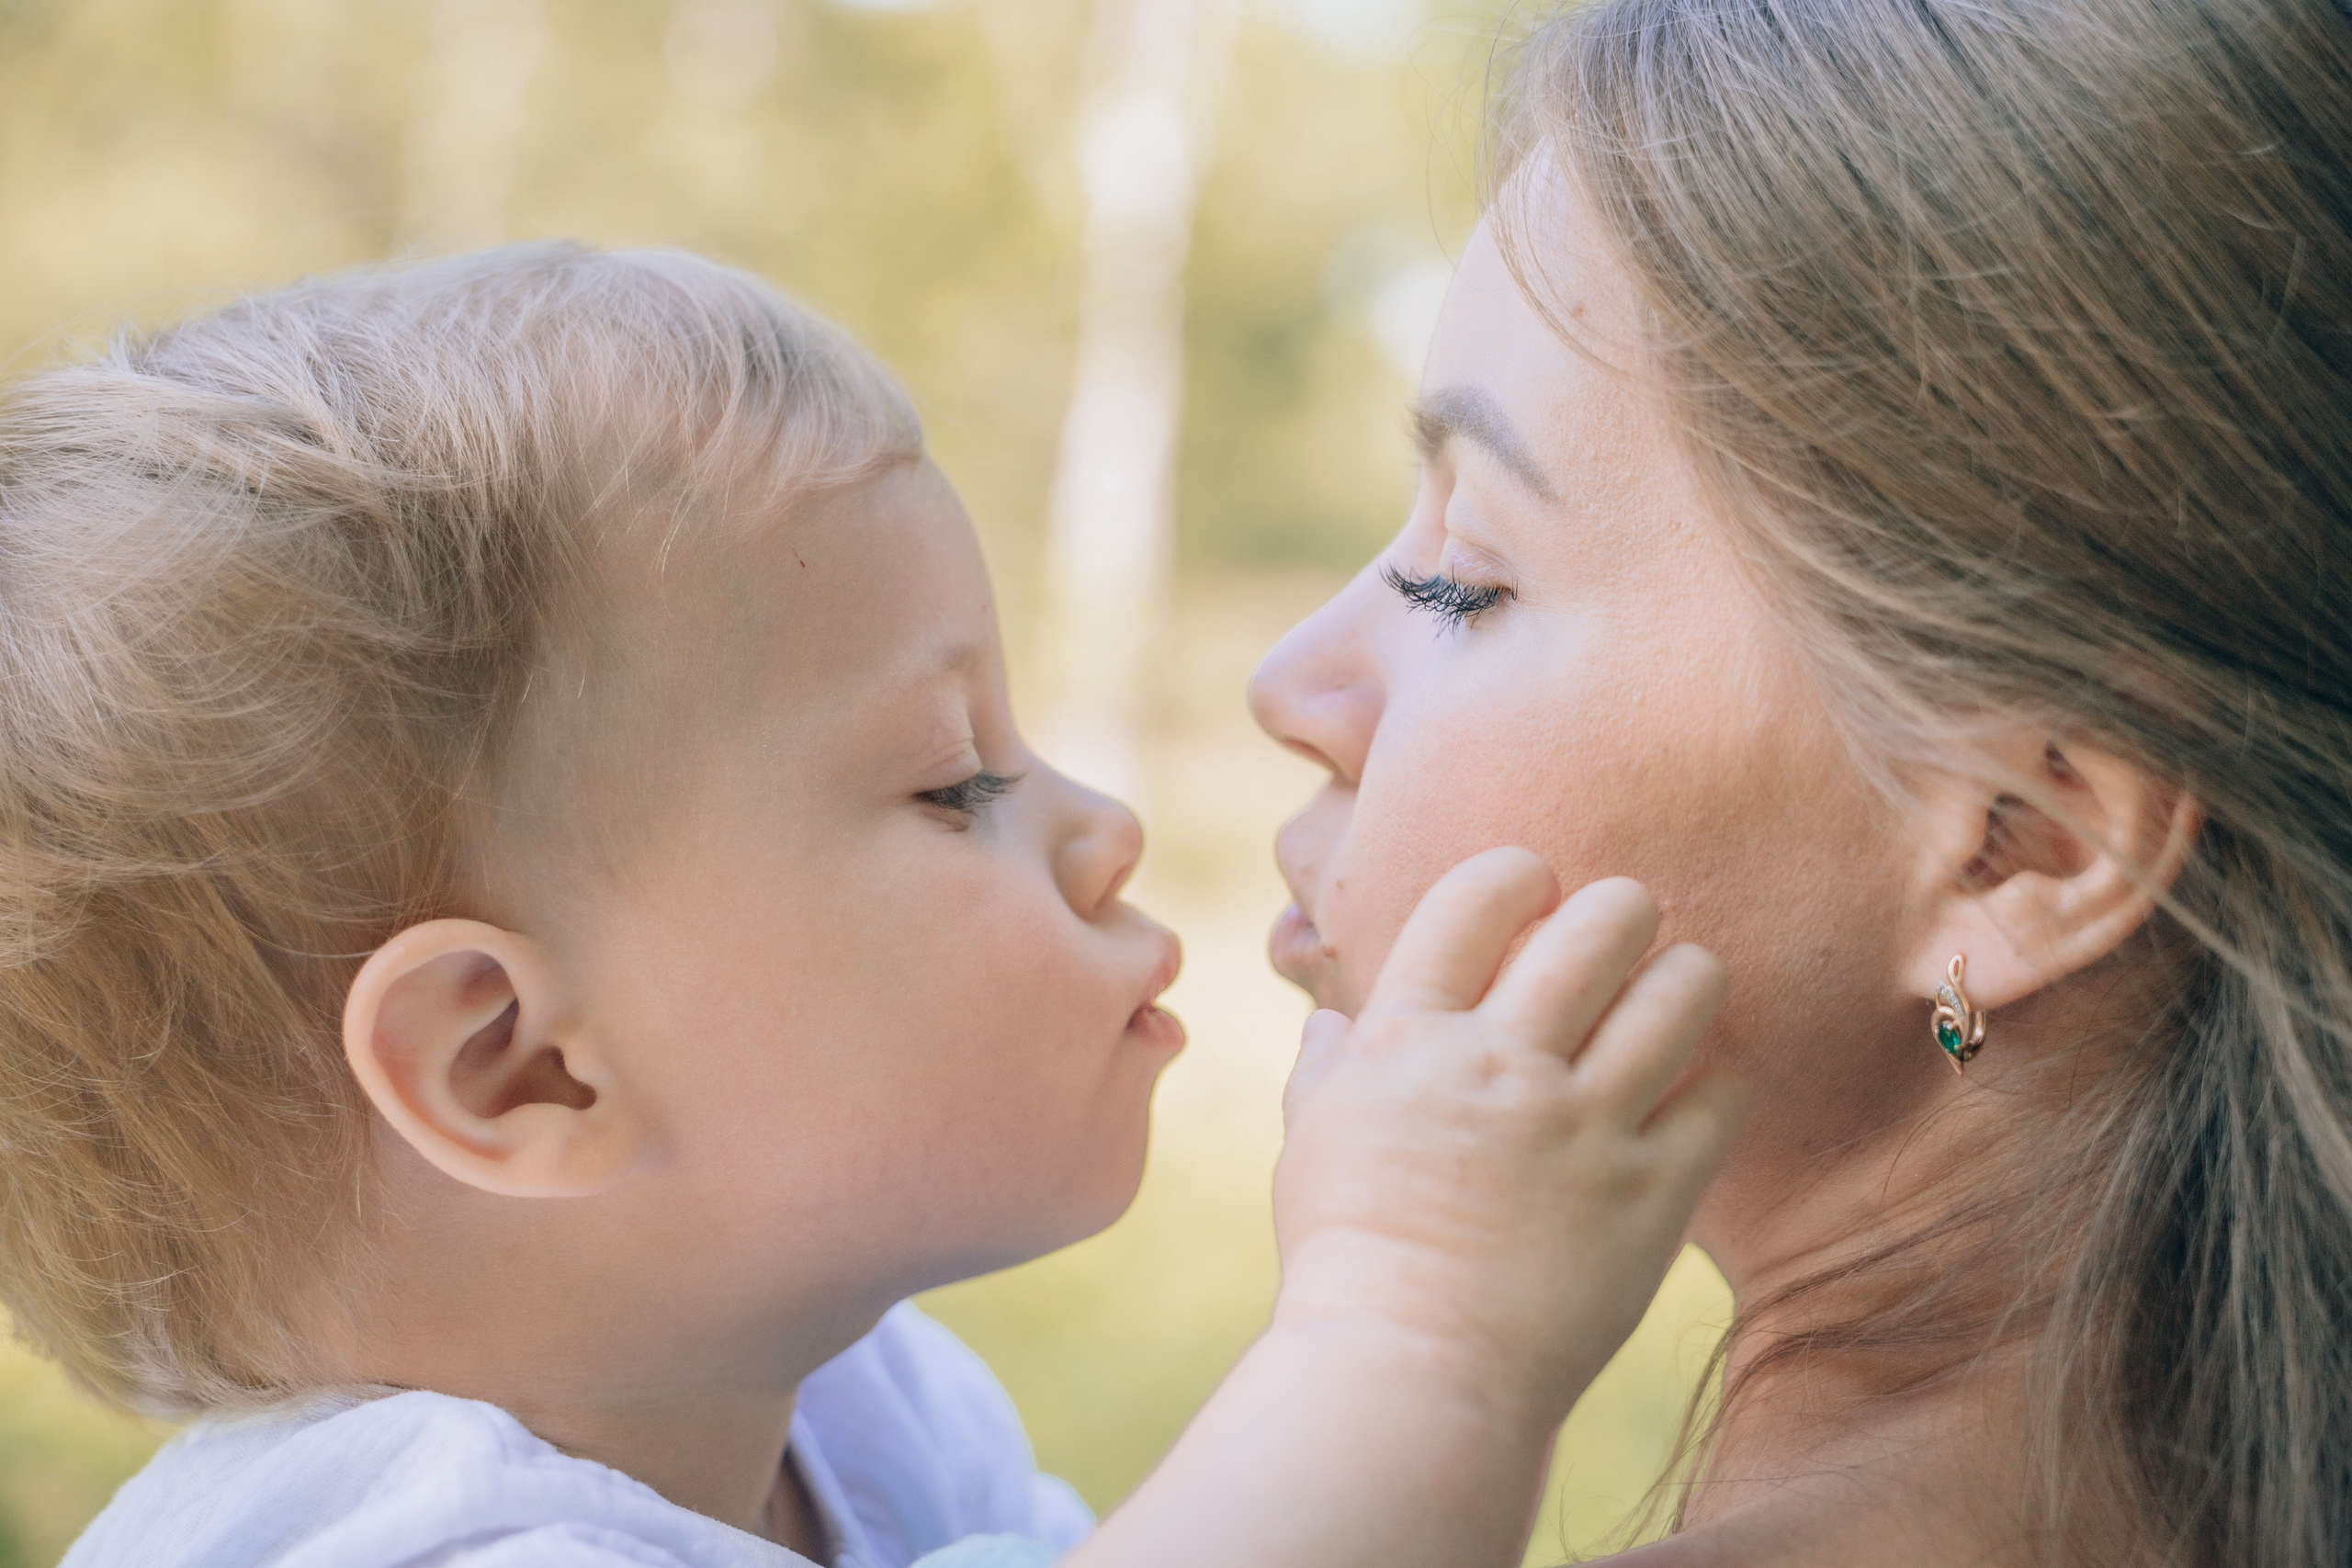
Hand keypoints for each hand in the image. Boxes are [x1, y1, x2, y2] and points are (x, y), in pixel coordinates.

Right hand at [1270, 847, 1744, 1426]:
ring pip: (1680, 993)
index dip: (1519, 873)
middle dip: (1623, 910)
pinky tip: (1700, 1086)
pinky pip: (1720, 1099)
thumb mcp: (1310, 1144)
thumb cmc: (1347, 1260)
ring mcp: (1584, 1128)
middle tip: (1626, 930)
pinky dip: (1718, 1080)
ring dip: (1686, 975)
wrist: (1410, 1375)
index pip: (1478, 898)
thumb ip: (1331, 1067)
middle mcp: (1502, 1064)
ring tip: (1678, 986)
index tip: (1536, 888)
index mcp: (1409, 1039)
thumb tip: (1336, 1023)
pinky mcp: (1651, 1197)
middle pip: (1600, 925)